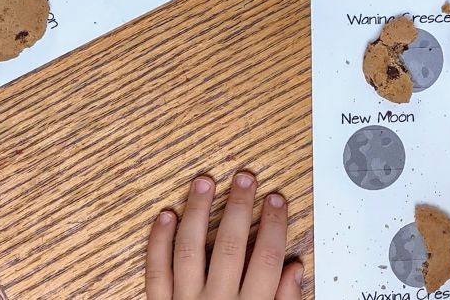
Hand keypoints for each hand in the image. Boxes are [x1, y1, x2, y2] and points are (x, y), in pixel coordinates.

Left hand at [146, 173, 302, 299]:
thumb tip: (294, 268)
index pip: (266, 259)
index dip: (274, 225)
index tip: (277, 199)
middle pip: (232, 247)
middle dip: (240, 208)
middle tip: (246, 178)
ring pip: (191, 250)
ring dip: (198, 213)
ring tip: (204, 182)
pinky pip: (156, 271)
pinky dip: (158, 242)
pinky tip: (165, 215)